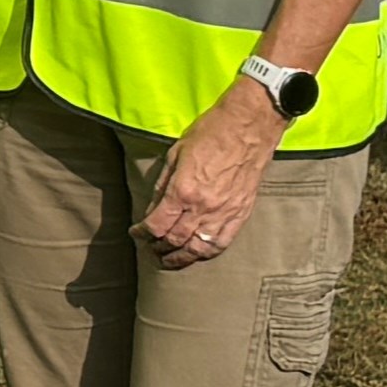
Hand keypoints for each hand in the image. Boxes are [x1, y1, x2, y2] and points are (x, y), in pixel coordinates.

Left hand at [141, 84, 282, 270]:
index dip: (142, 233)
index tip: (136, 233)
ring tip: (169, 260)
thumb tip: (151, 210)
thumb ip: (163, 185)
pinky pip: (222, 242)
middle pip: (175, 240)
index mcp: (183, 190)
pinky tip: (196, 254)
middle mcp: (204, 207)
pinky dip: (206, 253)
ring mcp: (225, 212)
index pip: (157, 225)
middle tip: (150, 248)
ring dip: (181, 258)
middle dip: (158, 248)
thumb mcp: (176, 154)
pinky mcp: (241, 213)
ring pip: (199, 248)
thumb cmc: (211, 133)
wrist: (250, 126)